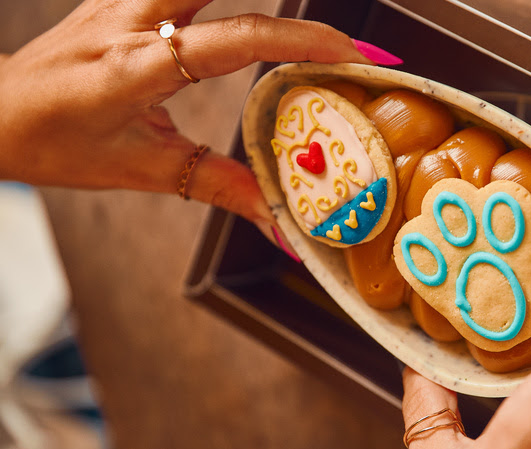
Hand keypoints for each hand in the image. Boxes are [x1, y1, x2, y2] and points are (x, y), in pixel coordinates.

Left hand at [0, 0, 376, 224]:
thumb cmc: (53, 141)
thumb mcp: (143, 170)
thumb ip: (221, 188)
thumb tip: (278, 219)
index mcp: (138, 64)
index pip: (240, 36)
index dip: (304, 40)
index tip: (350, 54)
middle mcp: (133, 16)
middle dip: (291, 5)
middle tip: (337, 35)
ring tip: (302, 31)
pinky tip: (250, 7)